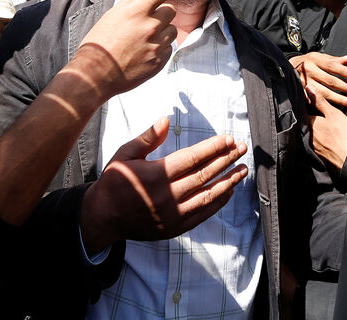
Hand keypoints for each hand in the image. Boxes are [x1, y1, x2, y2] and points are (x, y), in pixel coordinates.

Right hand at [71, 0, 203, 100]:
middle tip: (143, 24)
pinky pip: (167, 48)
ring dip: (160, 32)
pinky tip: (140, 54)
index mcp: (137, 10)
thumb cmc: (101, 40)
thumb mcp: (113, 14)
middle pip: (171, 10)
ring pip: (171, 30)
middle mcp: (150, 25)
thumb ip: (135, 2)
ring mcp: (156, 44)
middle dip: (161, 13)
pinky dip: (158, 48)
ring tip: (139, 42)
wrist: (95, 73)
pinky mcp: (160, 61)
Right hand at [80, 117, 248, 253]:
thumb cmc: (115, 182)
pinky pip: (203, 213)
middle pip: (205, 175)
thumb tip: (166, 120)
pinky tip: (229, 190)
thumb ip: (147, 138)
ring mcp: (172, 214)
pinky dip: (218, 202)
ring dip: (228, 181)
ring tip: (243, 169)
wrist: (103, 217)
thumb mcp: (124, 155)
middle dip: (226, 159)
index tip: (228, 139)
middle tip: (242, 148)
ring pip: (208, 195)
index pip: (192, 158)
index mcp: (155, 174)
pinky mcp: (175, 227)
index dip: (213, 148)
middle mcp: (167, 195)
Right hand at [290, 52, 346, 109]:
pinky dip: (329, 105)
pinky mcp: (302, 94)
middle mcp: (309, 71)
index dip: (344, 71)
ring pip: (325, 93)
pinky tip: (340, 110)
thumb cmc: (309, 62)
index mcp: (315, 60)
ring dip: (341, 99)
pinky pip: (317, 101)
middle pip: (330, 81)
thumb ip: (335, 60)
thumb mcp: (320, 57)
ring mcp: (305, 83)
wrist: (287, 68)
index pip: (332, 66)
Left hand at [305, 83, 346, 172]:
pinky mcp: (317, 151)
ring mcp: (311, 144)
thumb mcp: (333, 113)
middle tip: (311, 103)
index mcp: (308, 123)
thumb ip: (320, 100)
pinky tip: (323, 132)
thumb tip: (308, 87)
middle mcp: (306, 134)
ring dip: (312, 123)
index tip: (304, 92)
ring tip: (318, 117)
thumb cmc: (343, 134)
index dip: (303, 99)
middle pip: (303, 118)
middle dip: (307, 110)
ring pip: (308, 129)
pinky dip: (316, 133)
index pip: (301, 107)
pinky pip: (313, 138)